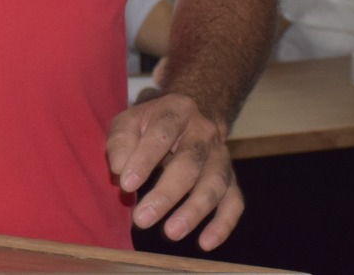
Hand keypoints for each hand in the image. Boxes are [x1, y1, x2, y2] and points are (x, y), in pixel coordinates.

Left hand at [105, 92, 242, 249]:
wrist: (194, 113)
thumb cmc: (153, 123)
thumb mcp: (131, 120)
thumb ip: (121, 141)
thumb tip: (119, 170)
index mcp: (177, 111)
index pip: (161, 135)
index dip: (144, 160)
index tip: (126, 185)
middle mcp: (204, 133)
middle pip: (189, 163)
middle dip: (166, 193)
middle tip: (142, 219)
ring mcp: (221, 157)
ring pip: (214, 184)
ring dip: (193, 211)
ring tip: (171, 233)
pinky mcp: (231, 179)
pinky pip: (234, 202)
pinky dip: (223, 224)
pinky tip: (205, 242)